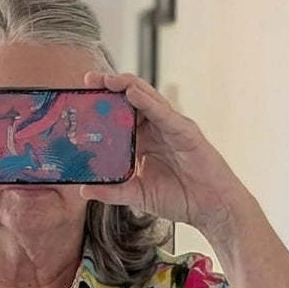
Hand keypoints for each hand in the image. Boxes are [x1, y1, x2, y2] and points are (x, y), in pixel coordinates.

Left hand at [79, 71, 250, 235]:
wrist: (208, 208)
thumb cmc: (178, 198)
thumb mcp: (137, 195)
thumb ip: (112, 191)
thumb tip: (83, 190)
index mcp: (143, 141)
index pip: (119, 116)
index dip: (102, 105)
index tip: (80, 98)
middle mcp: (156, 129)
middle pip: (131, 101)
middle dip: (111, 87)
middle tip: (89, 79)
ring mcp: (171, 127)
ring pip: (147, 99)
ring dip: (127, 86)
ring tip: (108, 79)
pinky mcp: (185, 131)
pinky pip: (164, 113)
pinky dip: (148, 102)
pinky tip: (132, 93)